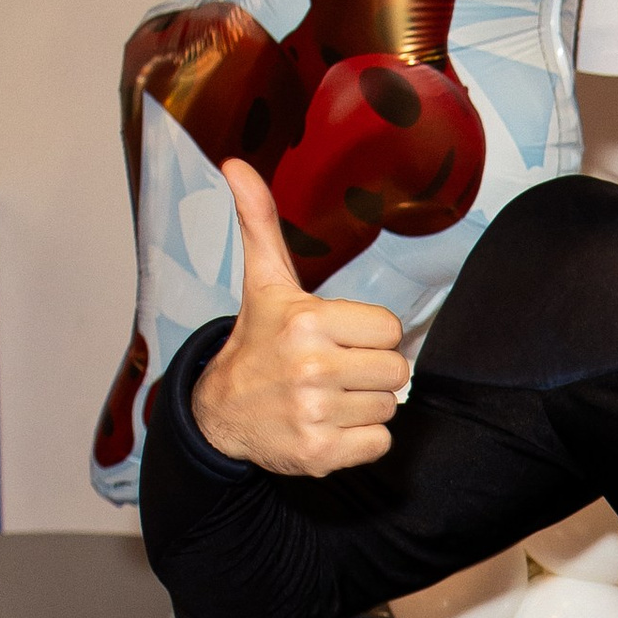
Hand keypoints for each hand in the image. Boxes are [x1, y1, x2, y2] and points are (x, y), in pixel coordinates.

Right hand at [189, 161, 410, 476]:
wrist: (220, 411)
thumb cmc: (257, 343)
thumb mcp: (264, 283)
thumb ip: (260, 223)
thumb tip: (236, 164)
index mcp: (307, 322)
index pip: (390, 329)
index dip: (371, 334)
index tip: (341, 337)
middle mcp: (311, 369)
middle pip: (396, 370)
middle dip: (372, 370)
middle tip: (337, 369)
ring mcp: (315, 414)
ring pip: (389, 407)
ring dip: (366, 404)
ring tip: (329, 395)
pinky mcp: (320, 453)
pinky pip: (380, 443)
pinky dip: (362, 439)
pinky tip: (330, 424)